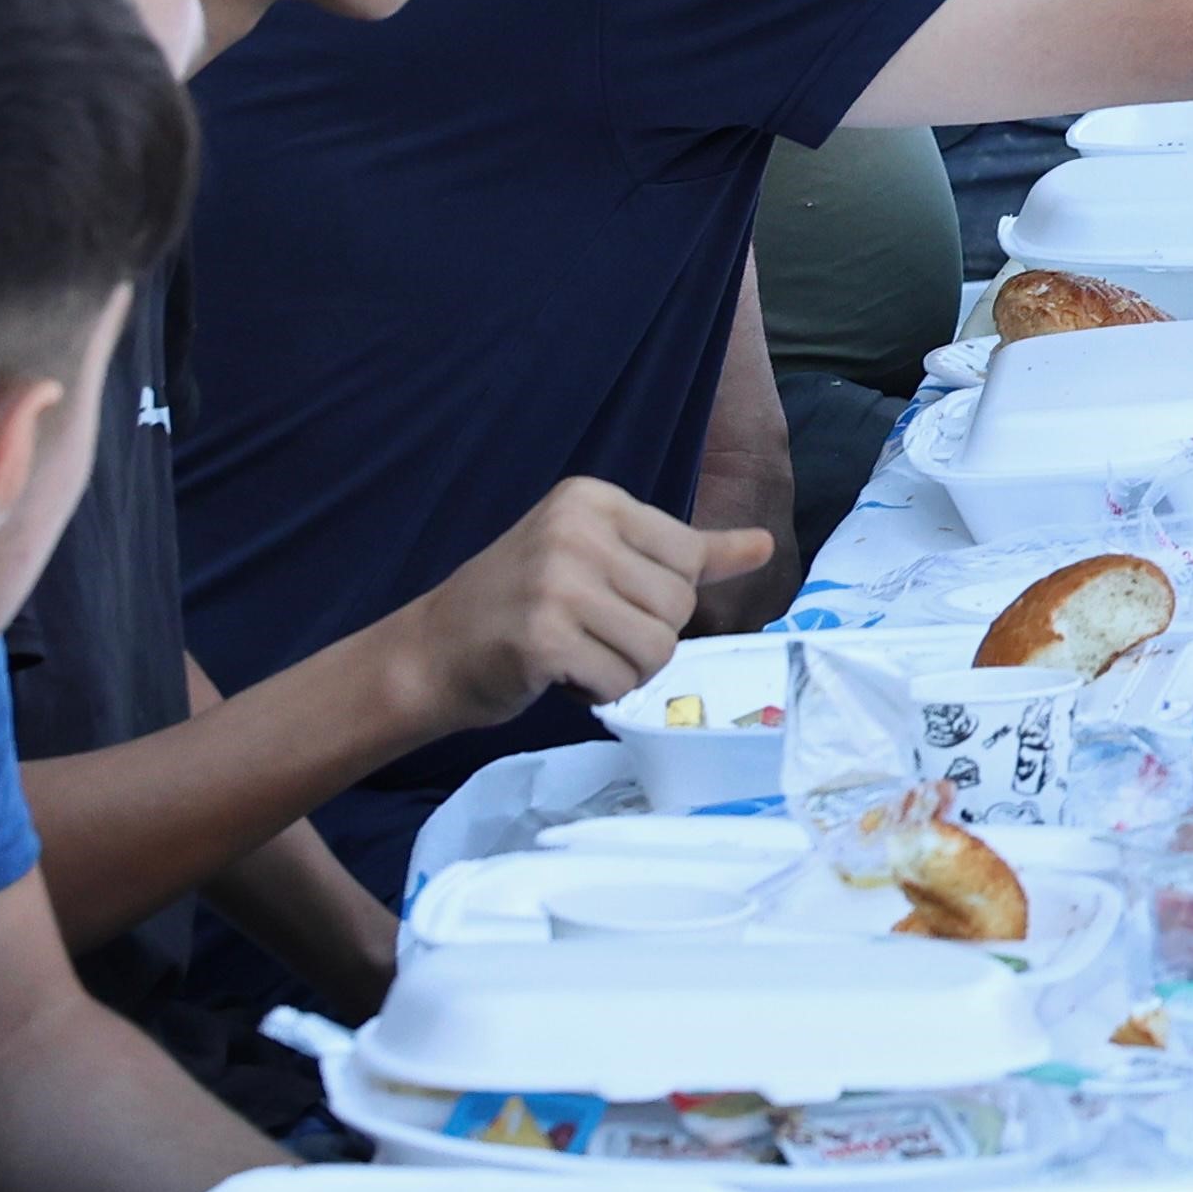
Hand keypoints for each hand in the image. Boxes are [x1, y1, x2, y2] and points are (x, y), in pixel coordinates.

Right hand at [396, 478, 776, 723]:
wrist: (429, 653)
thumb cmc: (523, 605)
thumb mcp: (602, 557)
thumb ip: (686, 553)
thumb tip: (763, 546)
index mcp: (592, 499)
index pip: (688, 556)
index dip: (661, 598)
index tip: (610, 599)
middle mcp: (575, 530)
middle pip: (677, 605)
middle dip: (644, 637)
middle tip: (587, 633)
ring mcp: (556, 582)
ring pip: (658, 648)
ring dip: (626, 670)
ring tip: (577, 654)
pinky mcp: (543, 637)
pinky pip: (620, 681)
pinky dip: (597, 692)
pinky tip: (556, 675)